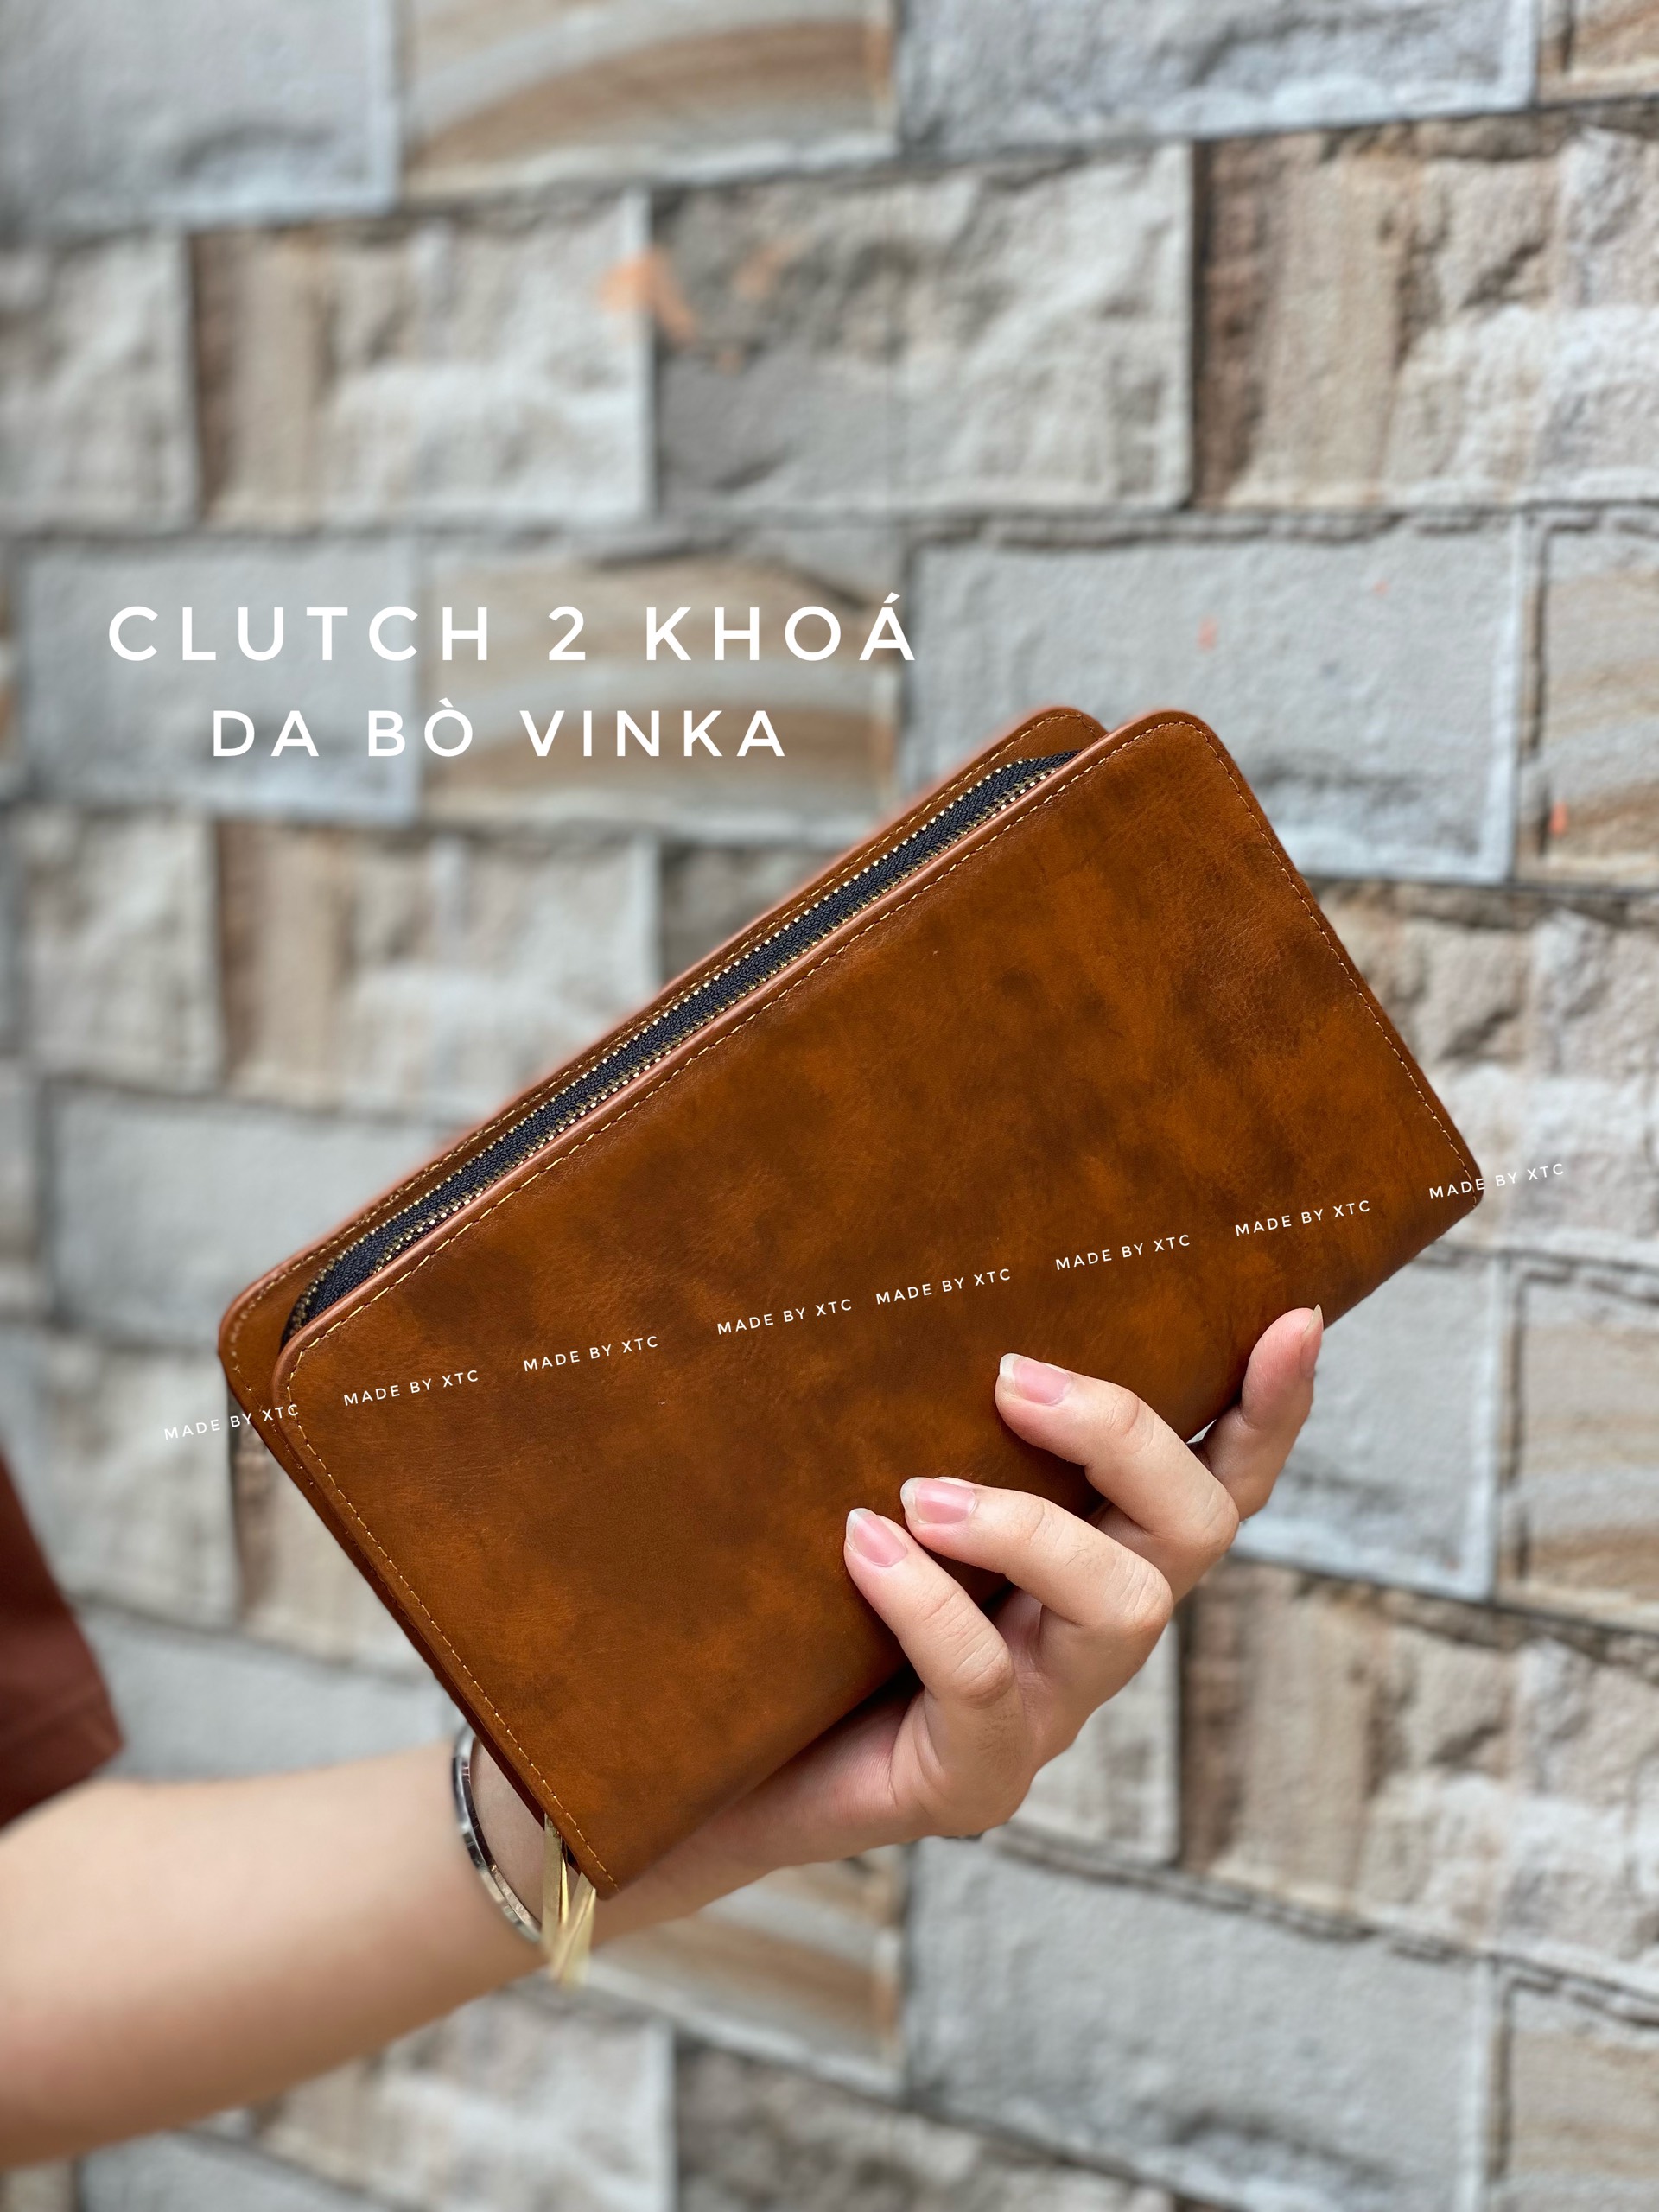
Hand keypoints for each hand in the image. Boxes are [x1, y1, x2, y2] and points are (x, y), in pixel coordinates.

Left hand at [593, 1306, 1320, 1931]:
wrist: (714, 1763)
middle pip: (1199, 1528)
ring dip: (1030, 1526)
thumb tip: (902, 1263)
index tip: (1292, 1316)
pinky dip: (929, 1604)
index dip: (1270, 1409)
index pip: (1217, 1479)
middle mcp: (1092, 1633)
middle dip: (1125, 1437)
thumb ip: (920, 1416)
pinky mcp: (974, 1778)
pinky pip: (989, 1683)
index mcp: (1092, 1553)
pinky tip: (862, 1545)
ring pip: (1126, 1609)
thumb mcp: (878, 1494)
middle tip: (1010, 1378)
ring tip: (920, 1493)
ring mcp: (1047, 1714)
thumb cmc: (800, 1605)